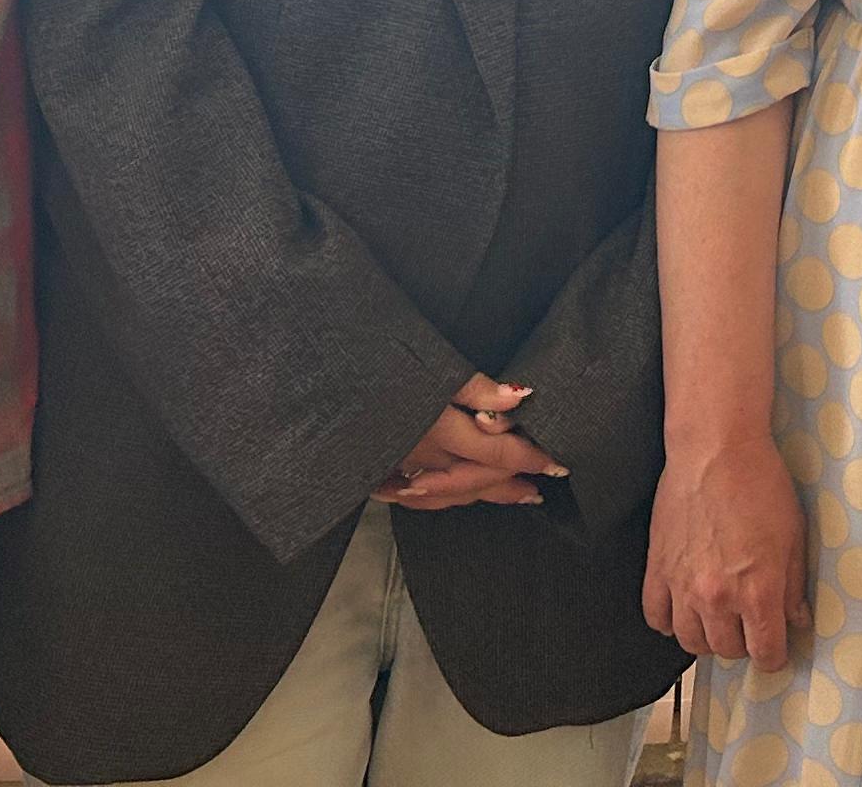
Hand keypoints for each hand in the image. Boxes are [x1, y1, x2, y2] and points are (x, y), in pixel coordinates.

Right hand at [379, 375, 564, 508]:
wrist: (304, 385)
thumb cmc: (368, 363)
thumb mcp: (427, 364)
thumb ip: (475, 387)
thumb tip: (521, 398)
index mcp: (438, 430)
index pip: (498, 452)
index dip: (530, 458)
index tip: (557, 465)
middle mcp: (419, 457)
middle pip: (475, 480)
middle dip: (509, 486)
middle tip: (536, 491)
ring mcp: (393, 469)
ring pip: (445, 493)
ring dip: (479, 495)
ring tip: (504, 496)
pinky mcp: (370, 473)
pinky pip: (413, 496)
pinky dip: (438, 499)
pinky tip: (446, 496)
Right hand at [643, 428, 808, 668]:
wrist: (715, 450)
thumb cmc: (760, 484)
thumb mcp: (794, 534)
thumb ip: (795, 584)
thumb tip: (797, 619)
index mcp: (758, 592)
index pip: (765, 652)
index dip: (775, 655)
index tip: (776, 649)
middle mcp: (718, 599)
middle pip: (728, 650)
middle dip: (743, 644)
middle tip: (749, 626)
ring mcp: (683, 587)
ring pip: (691, 642)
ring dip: (707, 637)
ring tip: (718, 620)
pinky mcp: (657, 570)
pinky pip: (656, 617)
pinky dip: (670, 621)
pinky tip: (683, 609)